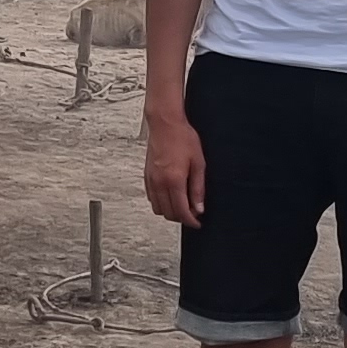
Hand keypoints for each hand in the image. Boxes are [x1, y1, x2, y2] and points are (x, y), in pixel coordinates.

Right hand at [144, 104, 204, 227]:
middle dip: (181, 218)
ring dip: (170, 211)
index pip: (181, 211)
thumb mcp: (198, 163)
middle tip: (192, 213)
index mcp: (174, 181)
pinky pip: (152, 198)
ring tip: (182, 204)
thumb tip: (199, 207)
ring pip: (158, 208)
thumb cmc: (183, 138)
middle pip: (168, 213)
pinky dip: (161, 202)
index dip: (190, 221)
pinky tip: (171, 196)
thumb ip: (198, 188)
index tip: (197, 223)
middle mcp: (160, 183)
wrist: (165, 124)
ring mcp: (151, 180)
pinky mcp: (147, 176)